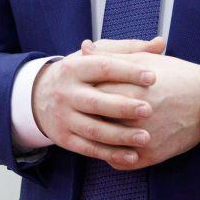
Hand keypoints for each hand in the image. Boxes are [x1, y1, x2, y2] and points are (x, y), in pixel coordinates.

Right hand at [30, 37, 162, 168]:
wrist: (39, 96)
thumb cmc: (80, 73)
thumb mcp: (97, 56)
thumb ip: (129, 50)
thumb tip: (160, 43)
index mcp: (75, 68)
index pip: (102, 67)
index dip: (128, 71)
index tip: (153, 77)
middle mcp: (66, 92)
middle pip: (96, 101)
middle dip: (123, 106)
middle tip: (149, 110)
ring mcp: (63, 117)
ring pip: (93, 129)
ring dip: (120, 136)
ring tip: (146, 138)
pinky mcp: (64, 138)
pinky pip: (88, 148)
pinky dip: (110, 154)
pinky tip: (132, 156)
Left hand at [85, 41, 199, 169]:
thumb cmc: (176, 76)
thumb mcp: (144, 60)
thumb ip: (113, 55)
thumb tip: (85, 47)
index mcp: (130, 89)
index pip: (92, 91)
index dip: (83, 88)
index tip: (80, 87)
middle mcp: (134, 116)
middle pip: (95, 118)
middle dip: (86, 113)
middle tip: (81, 109)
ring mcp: (142, 139)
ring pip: (104, 144)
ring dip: (95, 137)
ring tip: (92, 127)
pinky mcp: (150, 156)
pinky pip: (119, 162)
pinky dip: (111, 156)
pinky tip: (109, 146)